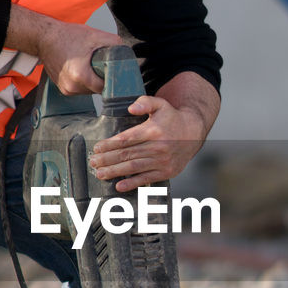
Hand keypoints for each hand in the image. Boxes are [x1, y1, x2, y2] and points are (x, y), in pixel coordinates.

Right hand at [5, 7, 123, 94]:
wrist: (44, 38)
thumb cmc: (67, 36)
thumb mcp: (95, 36)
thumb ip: (115, 45)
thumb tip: (126, 54)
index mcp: (80, 75)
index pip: (105, 87)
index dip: (113, 81)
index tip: (117, 74)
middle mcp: (72, 86)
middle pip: (98, 90)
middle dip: (103, 80)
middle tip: (104, 67)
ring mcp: (66, 90)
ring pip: (89, 91)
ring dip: (94, 82)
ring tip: (91, 66)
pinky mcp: (63, 89)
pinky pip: (80, 89)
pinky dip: (84, 81)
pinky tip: (82, 69)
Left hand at [89, 95, 207, 191]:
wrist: (194, 132)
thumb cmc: (171, 118)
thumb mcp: (160, 104)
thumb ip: (145, 102)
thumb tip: (131, 108)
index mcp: (153, 130)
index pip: (127, 139)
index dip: (110, 144)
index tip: (98, 148)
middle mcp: (158, 147)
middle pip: (127, 154)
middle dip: (108, 159)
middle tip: (93, 162)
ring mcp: (162, 161)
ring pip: (134, 167)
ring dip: (115, 171)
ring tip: (100, 174)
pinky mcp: (166, 172)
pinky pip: (146, 179)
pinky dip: (132, 183)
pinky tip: (119, 185)